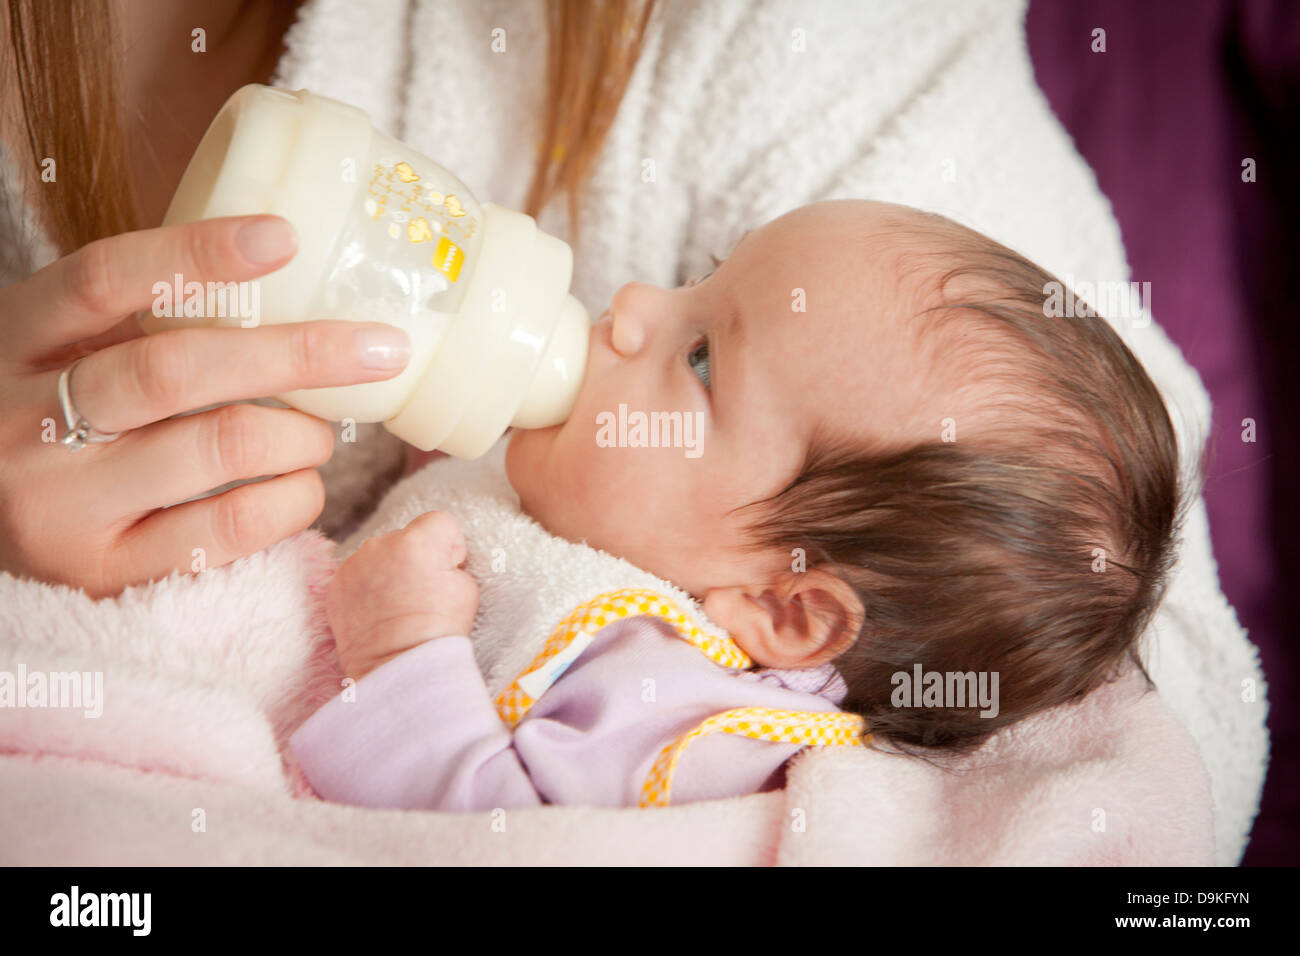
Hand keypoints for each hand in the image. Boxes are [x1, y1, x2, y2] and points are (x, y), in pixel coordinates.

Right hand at [0, 215, 412, 596]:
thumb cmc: (57, 425)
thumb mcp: (70, 356)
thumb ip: (142, 320)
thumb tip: (284, 266)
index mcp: (17, 342)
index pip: (103, 279)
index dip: (196, 253)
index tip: (284, 237)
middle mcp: (26, 424)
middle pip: (177, 369)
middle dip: (298, 353)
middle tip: (380, 348)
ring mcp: (61, 508)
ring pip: (221, 446)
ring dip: (303, 435)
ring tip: (320, 433)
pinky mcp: (107, 575)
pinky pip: (233, 527)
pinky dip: (293, 499)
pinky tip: (299, 486)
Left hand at [327, 511, 478, 677]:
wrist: (397, 670)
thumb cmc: (437, 632)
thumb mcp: (467, 590)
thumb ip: (451, 564)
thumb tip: (439, 563)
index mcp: (417, 541)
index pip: (439, 521)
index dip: (449, 547)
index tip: (447, 573)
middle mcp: (380, 544)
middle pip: (405, 538)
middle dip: (414, 559)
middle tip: (420, 595)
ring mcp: (353, 564)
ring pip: (379, 556)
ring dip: (388, 572)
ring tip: (397, 607)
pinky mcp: (335, 586)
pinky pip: (358, 575)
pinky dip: (367, 590)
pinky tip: (377, 614)